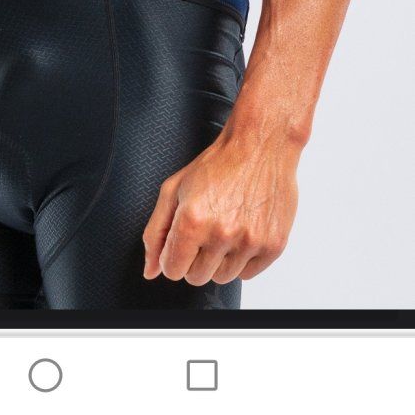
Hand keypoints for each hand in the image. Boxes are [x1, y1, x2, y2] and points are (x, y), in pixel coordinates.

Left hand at [141, 123, 299, 286]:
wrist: (260, 146)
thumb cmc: (218, 164)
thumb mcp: (174, 188)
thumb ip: (156, 232)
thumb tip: (150, 271)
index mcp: (193, 219)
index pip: (172, 269)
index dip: (173, 255)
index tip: (182, 241)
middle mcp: (222, 233)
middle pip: (197, 277)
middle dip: (195, 258)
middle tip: (205, 229)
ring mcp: (250, 241)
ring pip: (222, 278)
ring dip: (220, 260)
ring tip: (225, 228)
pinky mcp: (273, 246)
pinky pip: (248, 274)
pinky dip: (242, 259)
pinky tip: (242, 231)